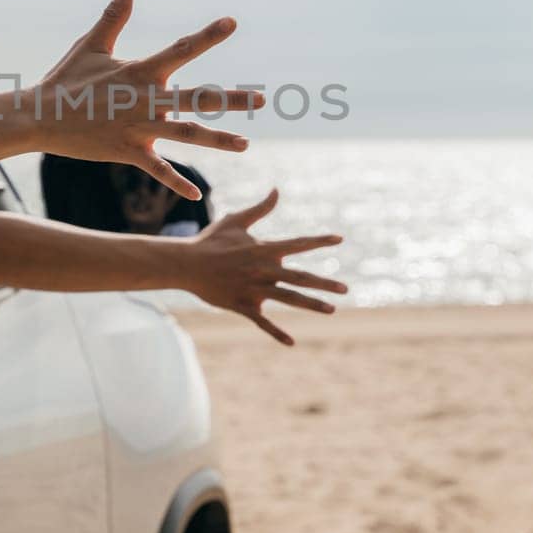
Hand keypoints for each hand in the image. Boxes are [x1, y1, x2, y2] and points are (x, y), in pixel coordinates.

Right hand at [34, 0, 264, 197]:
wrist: (39, 117)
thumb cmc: (66, 79)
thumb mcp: (91, 45)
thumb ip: (113, 17)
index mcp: (140, 71)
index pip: (181, 50)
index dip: (207, 35)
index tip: (232, 22)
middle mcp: (146, 99)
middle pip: (198, 98)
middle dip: (232, 99)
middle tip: (263, 99)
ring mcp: (138, 127)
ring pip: (187, 135)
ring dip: (218, 140)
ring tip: (245, 145)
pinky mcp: (127, 151)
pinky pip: (158, 170)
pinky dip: (176, 183)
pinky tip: (197, 196)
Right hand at [179, 189, 345, 345]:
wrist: (186, 264)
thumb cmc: (211, 240)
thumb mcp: (236, 221)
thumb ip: (260, 209)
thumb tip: (276, 190)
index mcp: (263, 249)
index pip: (298, 243)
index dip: (319, 241)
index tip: (339, 239)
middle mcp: (263, 270)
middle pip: (300, 277)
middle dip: (324, 283)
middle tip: (345, 289)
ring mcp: (254, 289)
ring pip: (288, 298)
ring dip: (311, 305)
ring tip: (332, 310)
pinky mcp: (243, 305)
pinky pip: (263, 321)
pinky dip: (276, 332)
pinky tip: (291, 342)